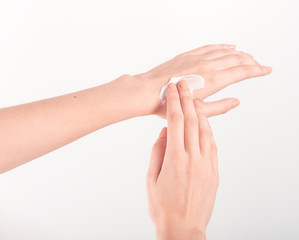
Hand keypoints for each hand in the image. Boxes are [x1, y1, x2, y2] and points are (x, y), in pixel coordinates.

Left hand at [134, 44, 271, 117]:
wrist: (147, 92)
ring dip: (239, 53)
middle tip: (259, 65)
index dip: (257, 70)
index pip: (242, 72)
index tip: (267, 69)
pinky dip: (222, 46)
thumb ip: (219, 107)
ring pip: (225, 51)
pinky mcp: (187, 55)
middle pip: (236, 59)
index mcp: (213, 80)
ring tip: (248, 56)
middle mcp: (208, 65)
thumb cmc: (169, 104)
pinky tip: (229, 47)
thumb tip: (236, 101)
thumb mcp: (197, 112)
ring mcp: (197, 58)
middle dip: (251, 62)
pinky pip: (210, 47)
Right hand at [146, 80, 218, 239]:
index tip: (173, 88)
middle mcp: (193, 159)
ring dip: (200, 112)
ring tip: (195, 99)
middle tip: (185, 84)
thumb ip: (157, 152)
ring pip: (205, 131)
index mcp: (175, 160)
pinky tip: (203, 123)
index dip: (174, 102)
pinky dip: (208, 130)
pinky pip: (212, 145)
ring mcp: (206, 165)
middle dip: (188, 99)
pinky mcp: (214, 172)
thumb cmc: (163, 206)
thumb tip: (164, 133)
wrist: (183, 229)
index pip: (175, 122)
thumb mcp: (151, 179)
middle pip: (192, 121)